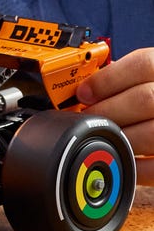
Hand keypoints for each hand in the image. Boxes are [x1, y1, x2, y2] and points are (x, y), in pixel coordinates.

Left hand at [77, 48, 153, 185]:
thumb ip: (130, 79)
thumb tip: (87, 91)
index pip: (144, 64)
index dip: (108, 79)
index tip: (83, 93)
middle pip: (144, 99)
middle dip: (108, 111)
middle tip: (87, 120)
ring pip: (152, 133)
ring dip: (119, 138)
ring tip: (103, 138)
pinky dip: (137, 166)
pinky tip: (124, 160)